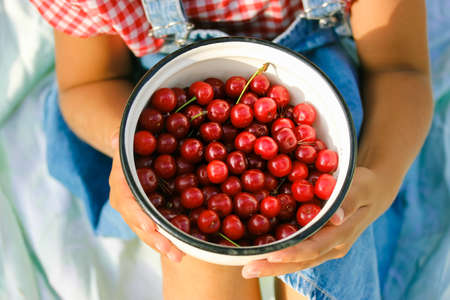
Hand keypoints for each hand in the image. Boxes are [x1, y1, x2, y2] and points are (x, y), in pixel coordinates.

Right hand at [109, 132, 184, 261]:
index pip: (126, 203)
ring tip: (180, 256)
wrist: (131, 155)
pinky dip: (168, 239)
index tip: (151, 226)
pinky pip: (157, 229)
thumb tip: (115, 136)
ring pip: (148, 232)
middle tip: (173, 251)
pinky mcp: (150, 215)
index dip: (137, 215)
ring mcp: (137, 212)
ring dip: (163, 245)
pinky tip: (184, 248)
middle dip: (155, 239)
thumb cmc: (132, 146)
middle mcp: (127, 203)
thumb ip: (122, 139)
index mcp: (120, 185)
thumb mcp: (127, 140)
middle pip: (139, 224)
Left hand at [241, 167, 395, 277]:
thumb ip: (349, 199)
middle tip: (247, 269)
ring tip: (247, 267)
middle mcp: (332, 246)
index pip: (315, 248)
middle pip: (301, 261)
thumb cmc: (366, 186)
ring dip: (272, 265)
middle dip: (274, 267)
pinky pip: (295, 250)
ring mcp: (324, 247)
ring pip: (296, 260)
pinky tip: (256, 252)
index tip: (271, 255)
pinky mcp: (316, 241)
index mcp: (342, 235)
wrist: (372, 193)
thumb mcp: (362, 186)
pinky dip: (277, 253)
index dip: (293, 253)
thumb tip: (335, 217)